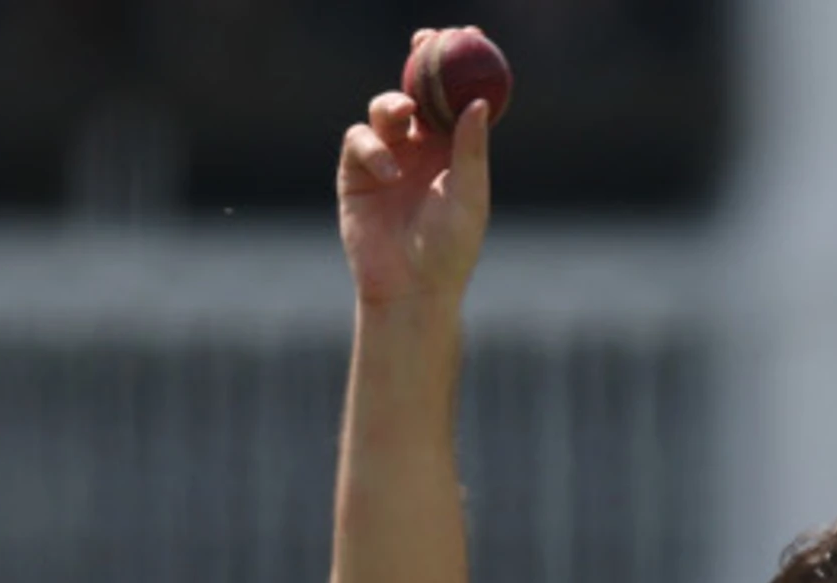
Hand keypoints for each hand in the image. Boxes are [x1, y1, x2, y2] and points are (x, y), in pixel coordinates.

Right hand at [337, 51, 492, 309]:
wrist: (410, 289)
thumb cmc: (451, 250)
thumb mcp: (469, 197)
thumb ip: (471, 150)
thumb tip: (479, 102)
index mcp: (452, 152)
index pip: (454, 100)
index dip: (456, 69)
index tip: (466, 38)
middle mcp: (420, 149)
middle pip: (416, 93)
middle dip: (417, 65)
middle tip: (423, 43)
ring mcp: (386, 158)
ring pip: (384, 109)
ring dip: (392, 104)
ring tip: (403, 117)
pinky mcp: (356, 173)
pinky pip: (359, 140)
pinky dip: (372, 147)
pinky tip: (389, 172)